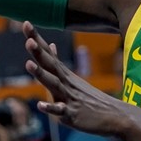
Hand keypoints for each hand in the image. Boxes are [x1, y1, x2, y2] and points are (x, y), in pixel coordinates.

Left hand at [24, 21, 130, 135]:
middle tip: (28, 40)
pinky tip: (40, 104)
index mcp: (63, 74)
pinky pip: (60, 110)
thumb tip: (51, 45)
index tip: (26, 23)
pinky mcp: (71, 114)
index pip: (48, 53)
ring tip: (28, 64)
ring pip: (53, 84)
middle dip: (38, 52)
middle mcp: (65, 82)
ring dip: (41, 74)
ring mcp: (68, 97)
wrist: (115, 116)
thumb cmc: (91, 97)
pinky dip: (50, 107)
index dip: (37, 39)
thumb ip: (58, 63)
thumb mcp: (73, 78)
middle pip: (50, 65)